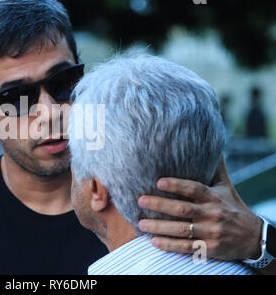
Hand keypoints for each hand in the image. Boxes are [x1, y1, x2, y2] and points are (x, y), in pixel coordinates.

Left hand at [137, 156, 262, 261]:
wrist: (253, 237)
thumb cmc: (232, 207)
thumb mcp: (225, 187)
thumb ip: (215, 168)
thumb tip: (210, 144)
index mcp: (213, 197)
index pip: (194, 188)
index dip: (176, 185)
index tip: (158, 181)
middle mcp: (212, 214)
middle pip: (183, 209)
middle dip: (160, 204)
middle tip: (140, 200)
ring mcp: (211, 233)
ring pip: (181, 229)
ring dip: (159, 227)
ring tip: (141, 224)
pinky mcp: (209, 249)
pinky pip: (187, 247)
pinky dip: (170, 245)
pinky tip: (154, 242)